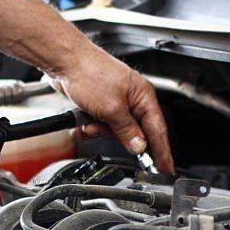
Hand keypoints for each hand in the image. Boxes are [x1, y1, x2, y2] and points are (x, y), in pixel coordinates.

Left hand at [49, 47, 173, 172]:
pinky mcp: (100, 104)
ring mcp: (115, 101)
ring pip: (114, 131)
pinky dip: (91, 126)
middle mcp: (132, 99)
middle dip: (116, 137)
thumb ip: (127, 130)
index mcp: (143, 96)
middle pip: (133, 133)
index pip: (158, 130)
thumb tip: (139, 146)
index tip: (165, 168)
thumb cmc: (90, 72)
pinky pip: (100, 125)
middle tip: (103, 132)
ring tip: (89, 123)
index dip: (162, 152)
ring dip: (99, 131)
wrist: (64, 61)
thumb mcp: (111, 108)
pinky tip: (83, 121)